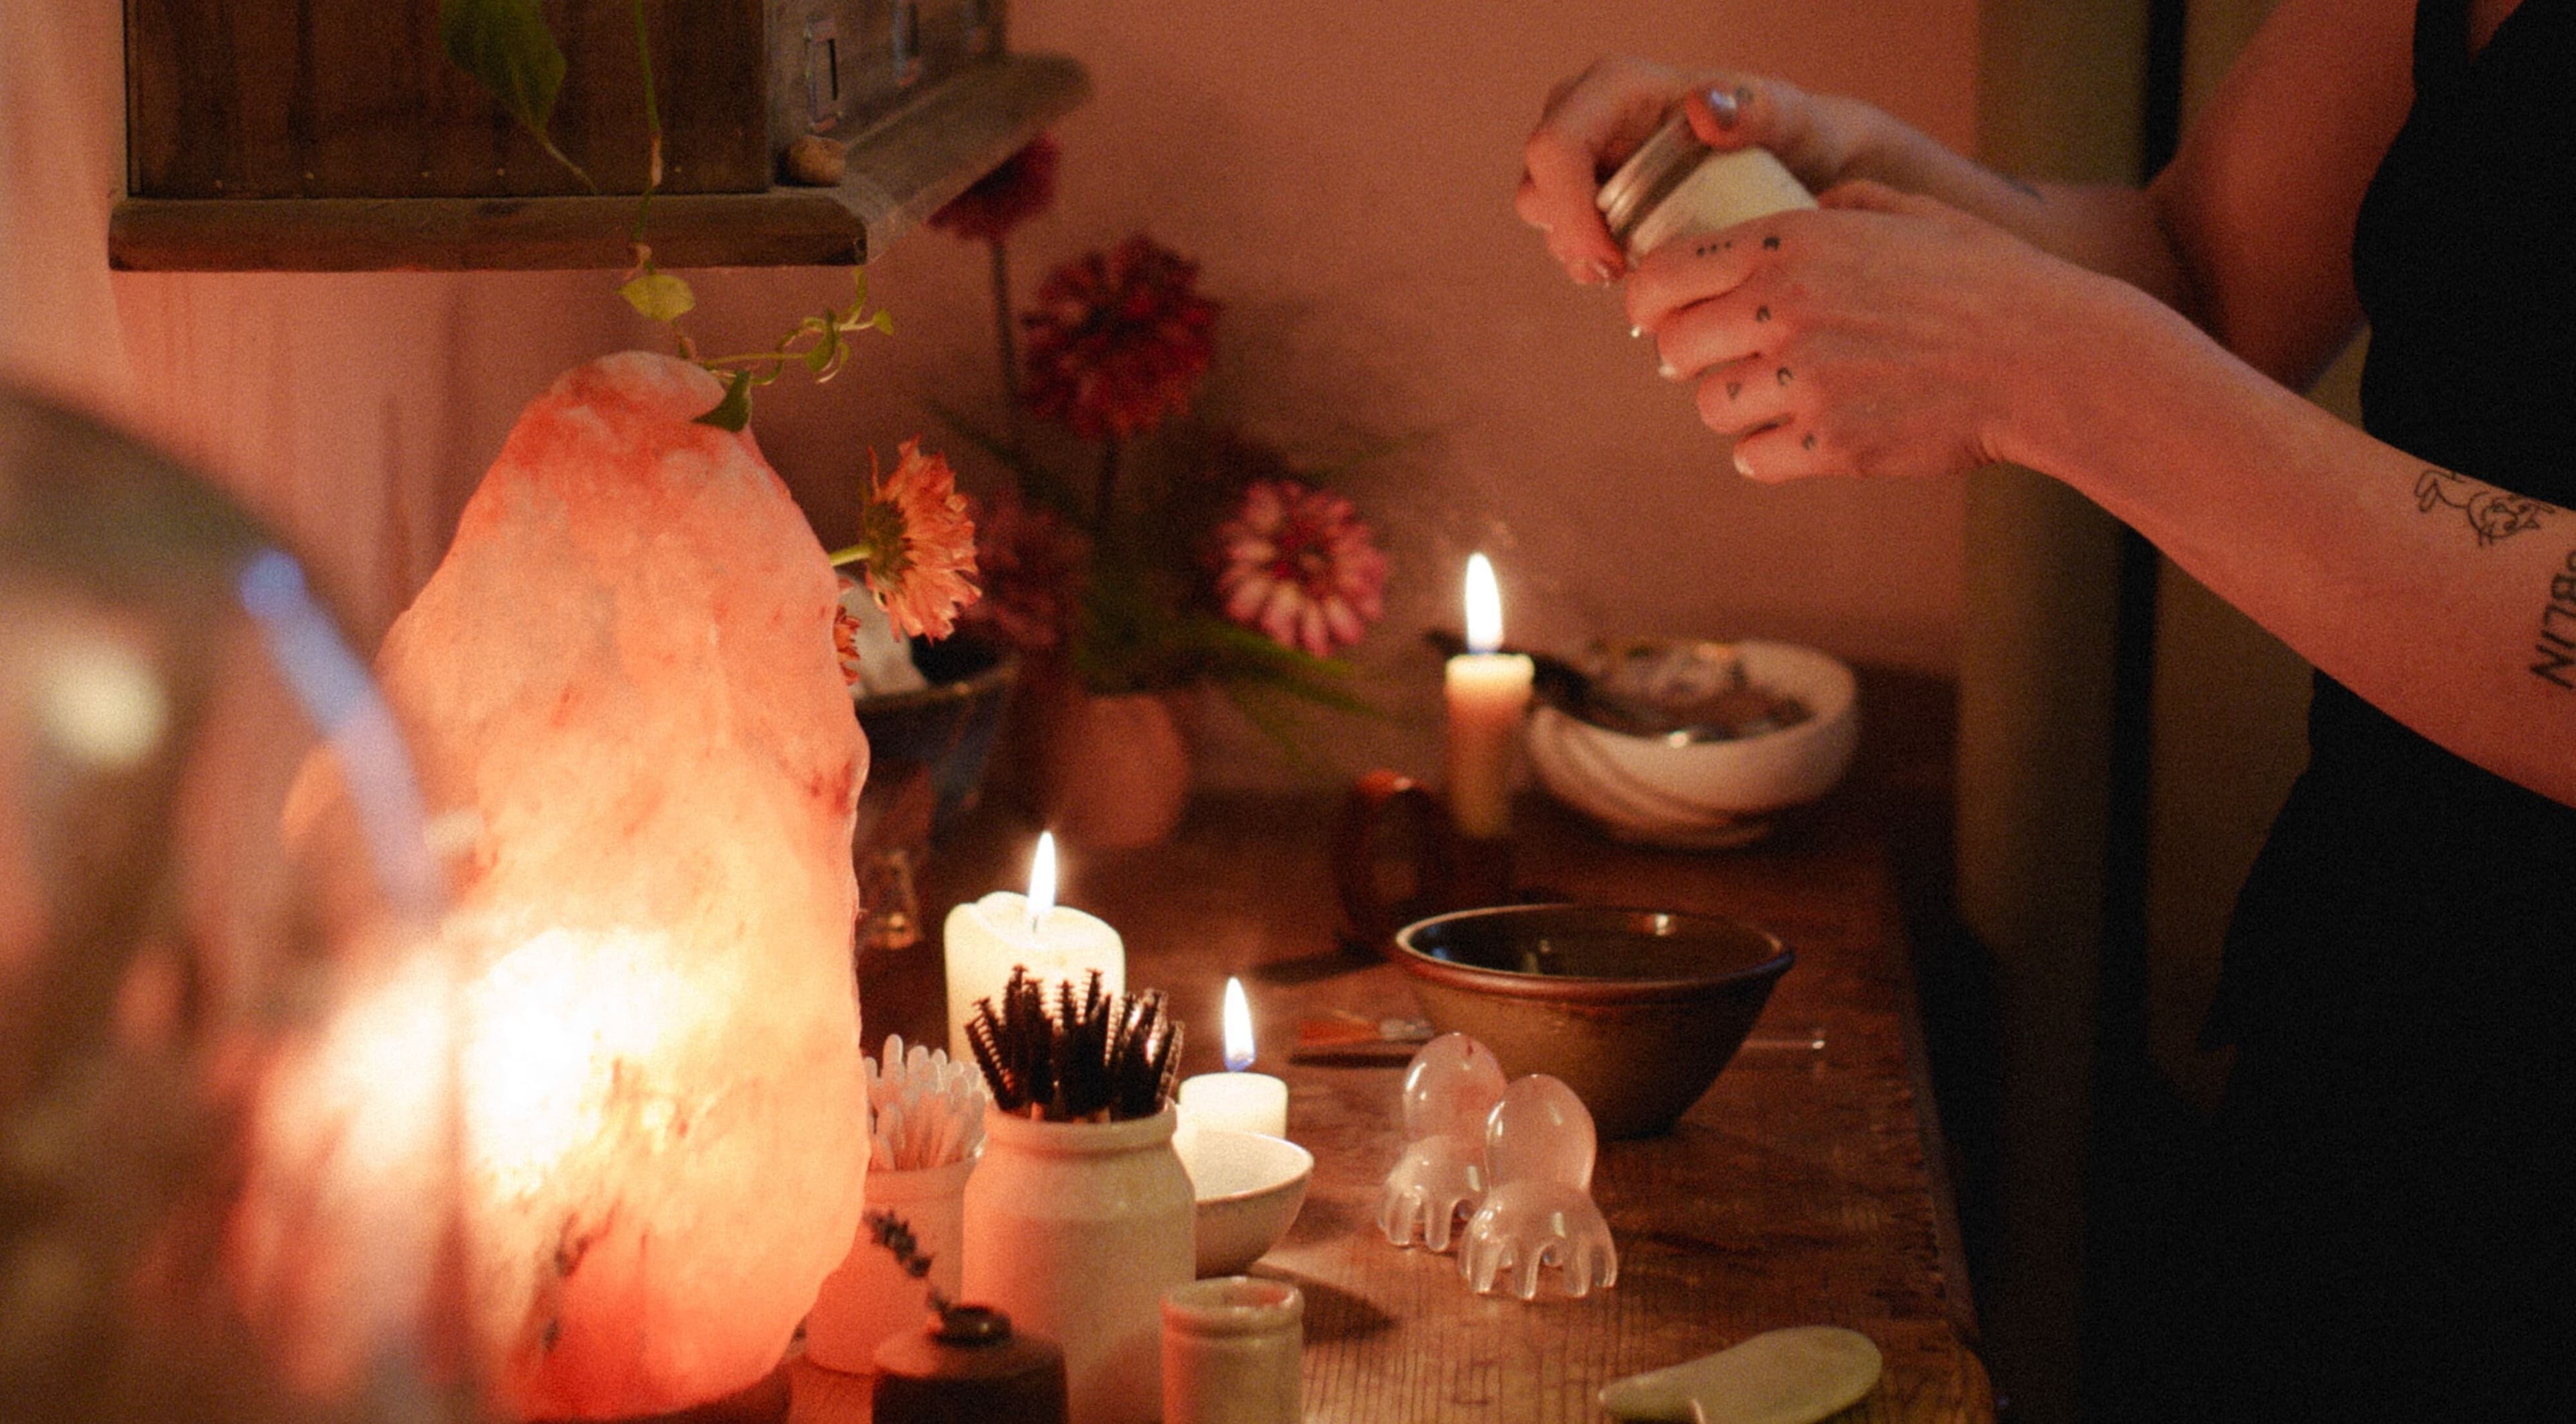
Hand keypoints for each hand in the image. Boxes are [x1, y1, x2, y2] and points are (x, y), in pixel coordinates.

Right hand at [1517, 58, 1873, 284]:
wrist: (1794, 165)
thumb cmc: (1790, 136)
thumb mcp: (1788, 120)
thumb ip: (1758, 109)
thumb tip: (1706, 108)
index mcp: (1617, 87)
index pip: (1555, 147)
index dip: (1568, 212)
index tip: (1611, 263)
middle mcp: (1586, 112)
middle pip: (1537, 185)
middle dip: (1570, 238)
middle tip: (1622, 273)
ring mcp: (1582, 151)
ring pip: (1541, 213)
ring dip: (1577, 251)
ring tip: (1631, 267)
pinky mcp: (1586, 186)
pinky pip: (1561, 229)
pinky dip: (1587, 256)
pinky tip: (1630, 265)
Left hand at [1625, 180, 2135, 481]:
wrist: (2050, 357)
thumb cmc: (1988, 280)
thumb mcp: (1912, 213)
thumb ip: (1840, 205)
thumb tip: (1798, 210)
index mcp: (1792, 244)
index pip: (1663, 274)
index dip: (1648, 299)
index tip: (1654, 314)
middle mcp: (1784, 310)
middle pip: (1673, 350)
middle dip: (1688, 356)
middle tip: (1722, 359)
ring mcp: (1805, 383)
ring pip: (1711, 408)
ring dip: (1734, 404)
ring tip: (1780, 394)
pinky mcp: (1828, 446)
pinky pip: (1752, 459)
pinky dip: (1768, 452)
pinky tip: (1803, 435)